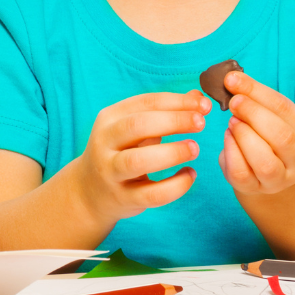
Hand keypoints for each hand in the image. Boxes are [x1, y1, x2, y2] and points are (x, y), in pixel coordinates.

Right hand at [72, 91, 209, 225]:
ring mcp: (111, 171)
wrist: (90, 191)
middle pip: (138, 126)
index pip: (145, 102)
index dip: (177, 101)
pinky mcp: (122, 198)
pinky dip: (176, 186)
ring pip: (138, 160)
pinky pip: (152, 194)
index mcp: (109, 118)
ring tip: (195, 149)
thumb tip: (198, 96)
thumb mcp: (136, 129)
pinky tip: (189, 175)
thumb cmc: (121, 152)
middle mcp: (105, 142)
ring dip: (171, 153)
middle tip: (201, 123)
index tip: (203, 105)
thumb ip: (165, 112)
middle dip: (174, 121)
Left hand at [221, 71, 294, 195]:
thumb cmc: (265, 135)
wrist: (265, 173)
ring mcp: (278, 179)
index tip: (232, 80)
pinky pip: (241, 173)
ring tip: (232, 122)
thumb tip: (231, 78)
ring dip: (244, 136)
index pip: (285, 110)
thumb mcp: (267, 114)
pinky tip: (227, 138)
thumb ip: (253, 96)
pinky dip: (230, 151)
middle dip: (253, 114)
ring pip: (265, 161)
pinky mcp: (254, 188)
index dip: (257, 92)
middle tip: (233, 102)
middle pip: (282, 137)